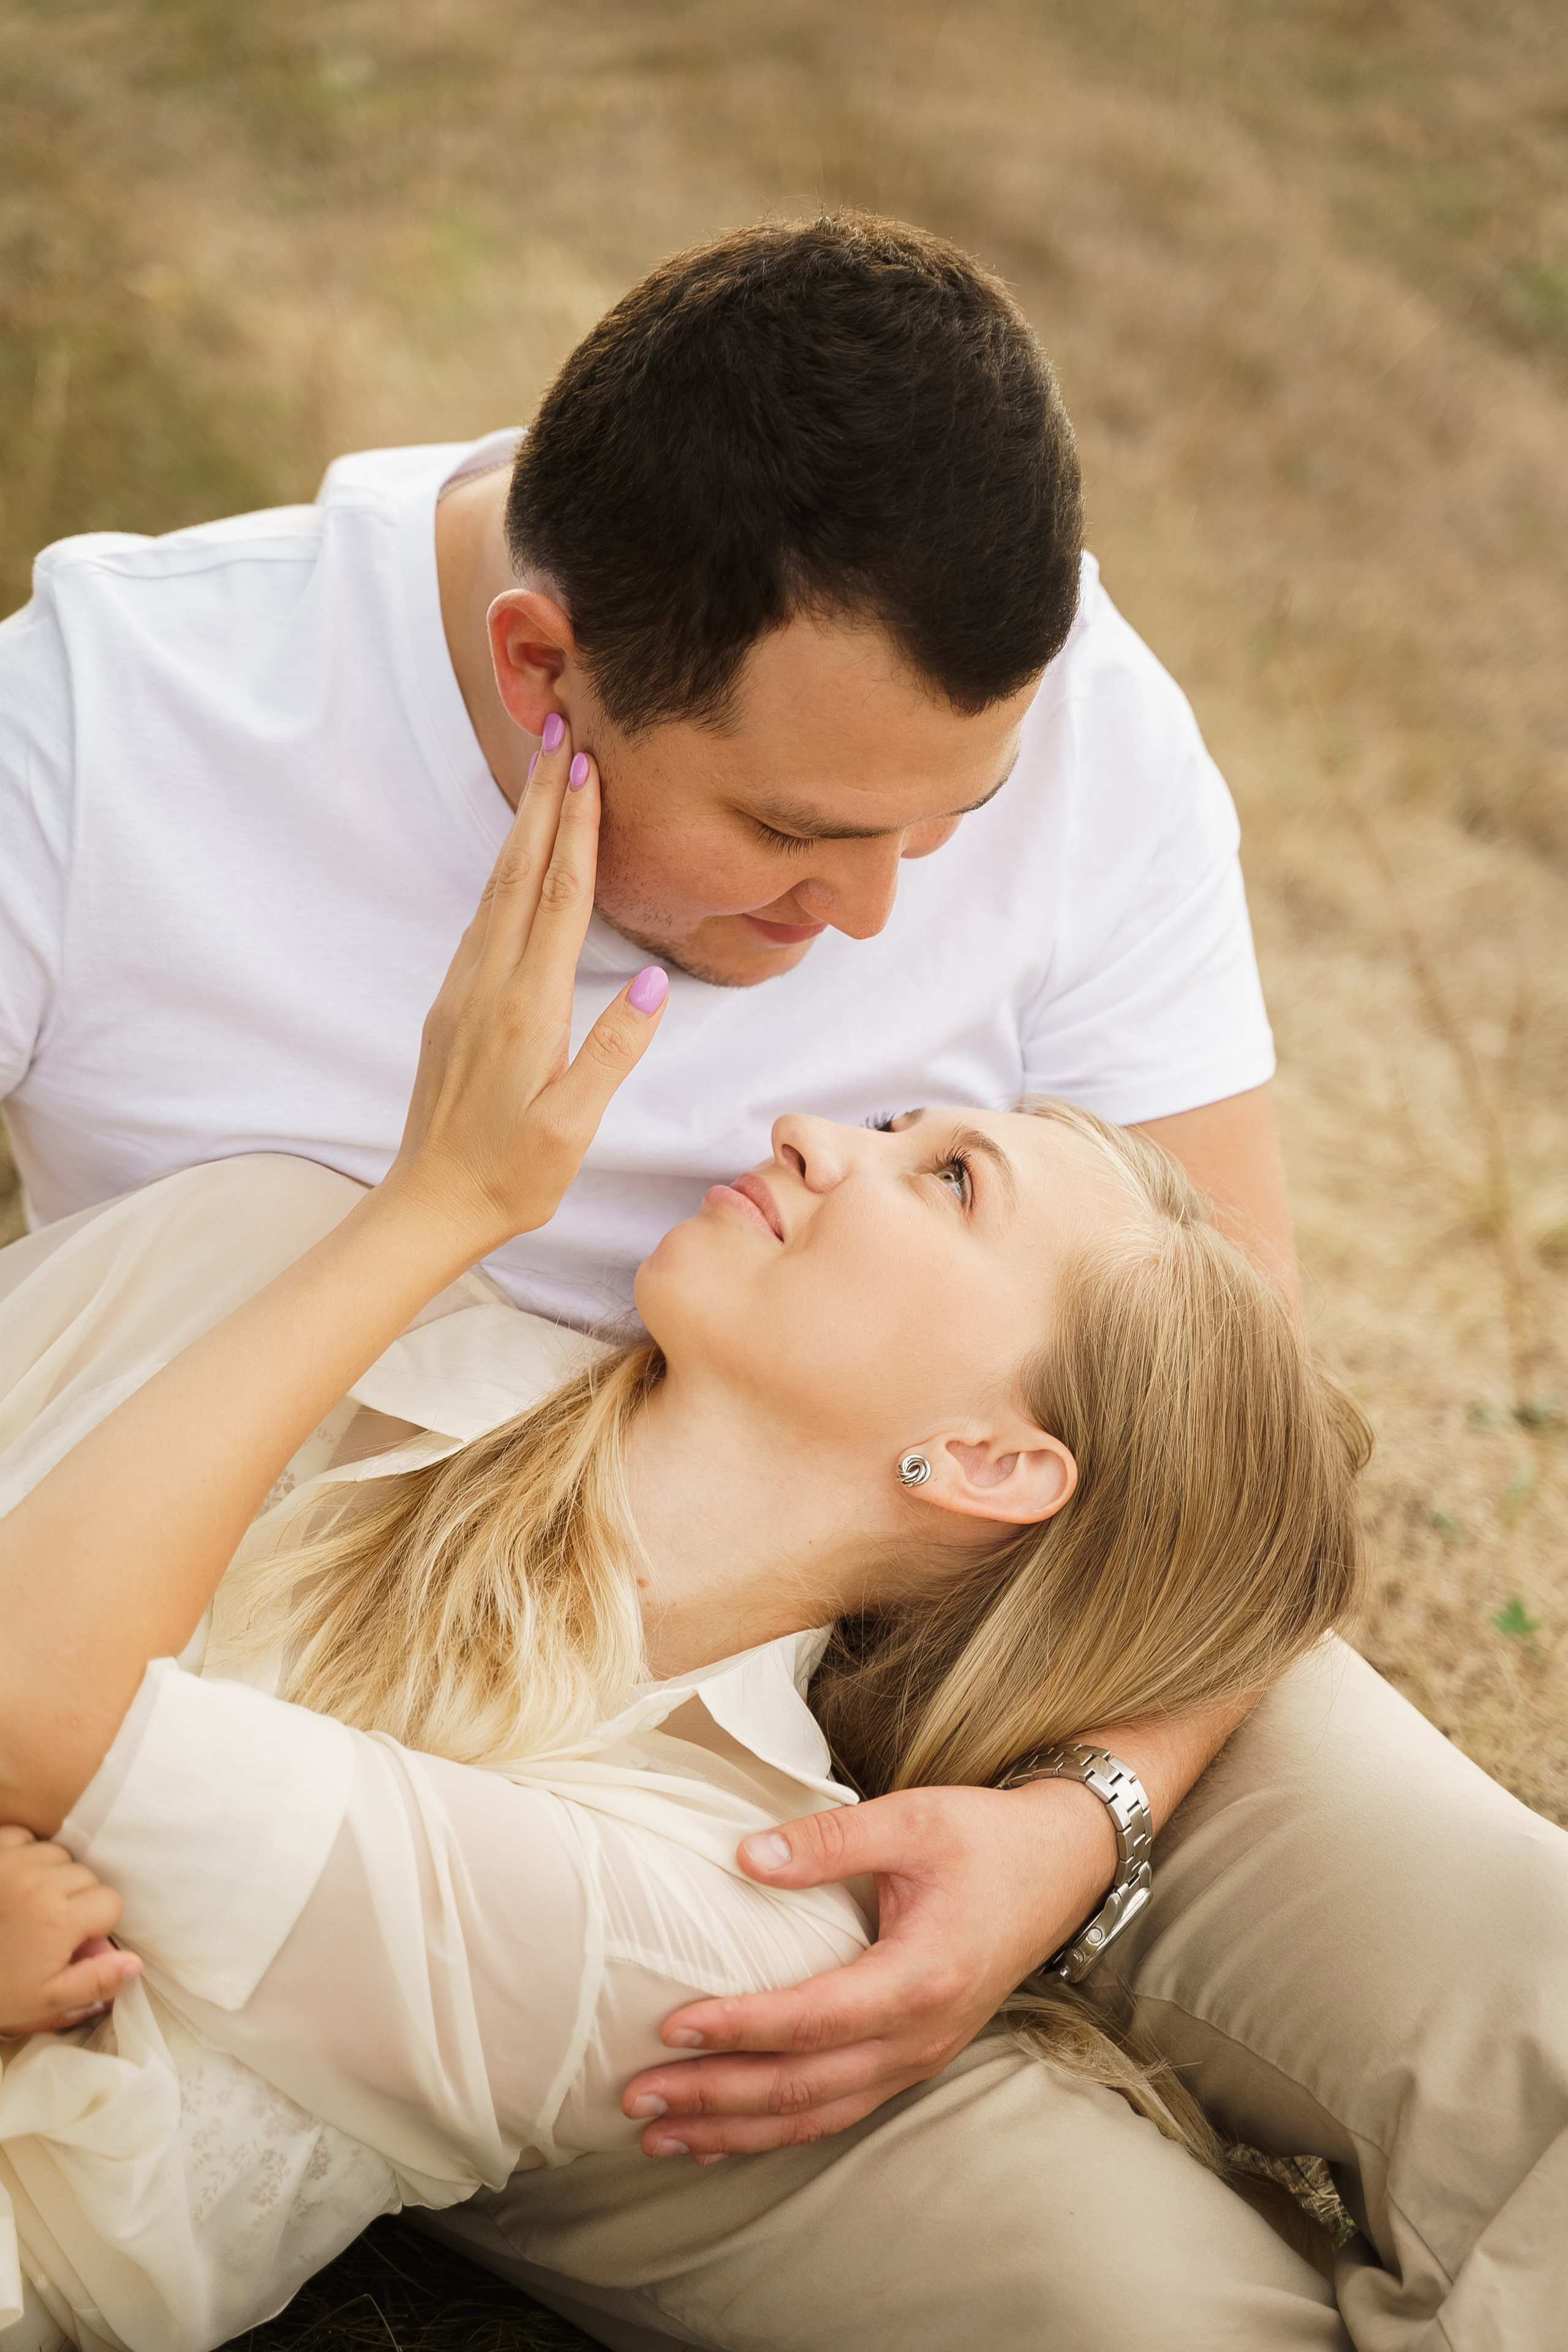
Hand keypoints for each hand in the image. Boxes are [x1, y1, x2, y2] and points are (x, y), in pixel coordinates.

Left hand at [0, 1825, 141, 2034]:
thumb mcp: (44, 2001)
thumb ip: (94, 1982)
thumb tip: (135, 1963)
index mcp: (59, 1919)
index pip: (111, 1903)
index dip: (97, 1926)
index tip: (75, 1942)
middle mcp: (40, 1883)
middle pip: (88, 1877)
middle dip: (77, 1900)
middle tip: (49, 1928)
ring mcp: (13, 1862)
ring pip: (60, 1855)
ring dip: (52, 1875)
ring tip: (30, 1904)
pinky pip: (24, 1836)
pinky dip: (24, 1852)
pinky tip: (15, 1879)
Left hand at [389, 715, 667, 1251]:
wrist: (430, 1204)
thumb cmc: (512, 1174)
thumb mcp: (574, 1124)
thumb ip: (612, 1050)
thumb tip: (650, 984)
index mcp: (528, 1008)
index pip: (560, 898)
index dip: (577, 828)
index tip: (587, 765)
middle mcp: (490, 985)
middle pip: (522, 871)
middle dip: (543, 797)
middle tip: (558, 727)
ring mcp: (465, 990)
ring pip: (499, 888)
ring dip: (524, 825)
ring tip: (543, 770)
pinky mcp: (455, 1004)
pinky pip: (487, 918)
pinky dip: (508, 871)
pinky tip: (519, 855)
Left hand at [620, 1778, 1116, 2157]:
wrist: (1064, 1867)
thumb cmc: (986, 1838)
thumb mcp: (913, 1818)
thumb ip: (830, 1840)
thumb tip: (746, 1857)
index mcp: (921, 1978)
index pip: (813, 2020)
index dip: (740, 2029)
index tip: (672, 2027)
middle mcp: (921, 2036)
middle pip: (804, 2085)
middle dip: (715, 2098)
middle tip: (636, 2097)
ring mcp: (920, 2057)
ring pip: (817, 2114)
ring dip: (735, 2130)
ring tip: (660, 2135)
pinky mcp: (914, 2059)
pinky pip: (838, 2109)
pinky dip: (777, 2128)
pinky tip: (724, 2134)